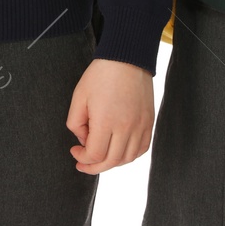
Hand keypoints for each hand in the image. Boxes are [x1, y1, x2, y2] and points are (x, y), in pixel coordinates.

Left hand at [66, 57, 154, 173]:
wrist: (127, 58)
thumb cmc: (100, 75)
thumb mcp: (79, 97)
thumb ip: (75, 123)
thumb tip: (84, 141)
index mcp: (106, 121)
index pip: (95, 154)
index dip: (82, 158)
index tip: (75, 151)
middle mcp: (126, 127)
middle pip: (111, 161)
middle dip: (94, 166)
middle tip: (84, 163)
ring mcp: (141, 126)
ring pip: (128, 158)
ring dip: (112, 163)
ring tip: (101, 157)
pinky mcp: (149, 122)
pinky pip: (142, 148)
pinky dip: (130, 155)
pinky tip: (119, 150)